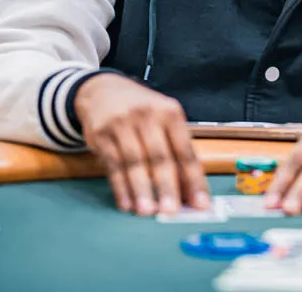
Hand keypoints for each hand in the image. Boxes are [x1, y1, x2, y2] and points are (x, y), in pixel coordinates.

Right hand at [73, 74, 208, 216]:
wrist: (103, 90)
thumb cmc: (142, 111)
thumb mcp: (164, 120)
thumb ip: (177, 151)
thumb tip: (190, 191)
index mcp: (170, 113)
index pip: (185, 150)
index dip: (194, 179)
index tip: (200, 203)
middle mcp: (147, 115)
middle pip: (160, 156)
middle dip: (167, 186)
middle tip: (171, 211)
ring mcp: (122, 124)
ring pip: (134, 162)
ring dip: (141, 190)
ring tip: (147, 211)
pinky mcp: (101, 134)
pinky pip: (113, 165)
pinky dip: (120, 187)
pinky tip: (126, 203)